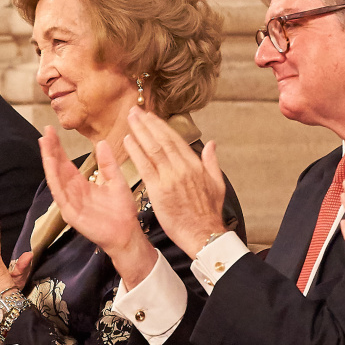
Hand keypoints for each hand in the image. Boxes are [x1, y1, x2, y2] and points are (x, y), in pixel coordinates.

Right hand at [38, 128, 157, 287]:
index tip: (52, 131)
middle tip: (45, 132)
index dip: (58, 148)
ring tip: (44, 145)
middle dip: (50, 150)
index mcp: (81, 184)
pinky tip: (51, 165)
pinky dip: (54, 179)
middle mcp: (72, 192)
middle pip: (57, 168)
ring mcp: (69, 203)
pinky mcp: (70, 213)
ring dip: (49, 162)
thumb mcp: (116, 180)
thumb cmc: (121, 210)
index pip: (65, 163)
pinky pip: (60, 195)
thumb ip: (108, 163)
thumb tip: (101, 142)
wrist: (127, 232)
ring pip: (55, 179)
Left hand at [120, 107, 227, 257]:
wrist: (203, 234)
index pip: (175, 140)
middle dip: (147, 123)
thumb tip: (212, 144)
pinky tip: (127, 141)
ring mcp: (170, 178)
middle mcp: (182, 168)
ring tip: (130, 119)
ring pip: (152, 149)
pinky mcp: (159, 190)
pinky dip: (136, 151)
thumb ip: (212, 162)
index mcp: (195, 165)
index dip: (161, 126)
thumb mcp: (217, 184)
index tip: (150, 116)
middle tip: (135, 110)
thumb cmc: (209, 213)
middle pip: (161, 140)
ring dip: (140, 131)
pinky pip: (145, 166)